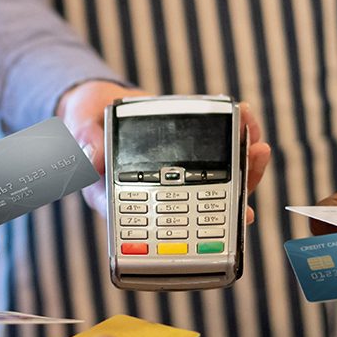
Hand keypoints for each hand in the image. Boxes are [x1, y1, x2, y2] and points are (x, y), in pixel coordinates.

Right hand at [56, 83, 270, 220]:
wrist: (97, 104)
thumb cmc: (85, 122)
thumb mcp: (78, 127)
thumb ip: (85, 141)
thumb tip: (93, 159)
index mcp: (125, 199)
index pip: (164, 225)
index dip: (195, 232)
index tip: (220, 220)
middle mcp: (156, 194)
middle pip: (201, 206)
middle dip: (233, 192)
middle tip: (251, 175)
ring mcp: (176, 176)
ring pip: (216, 184)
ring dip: (243, 167)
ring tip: (257, 147)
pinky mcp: (189, 157)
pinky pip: (217, 155)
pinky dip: (235, 143)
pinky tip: (248, 128)